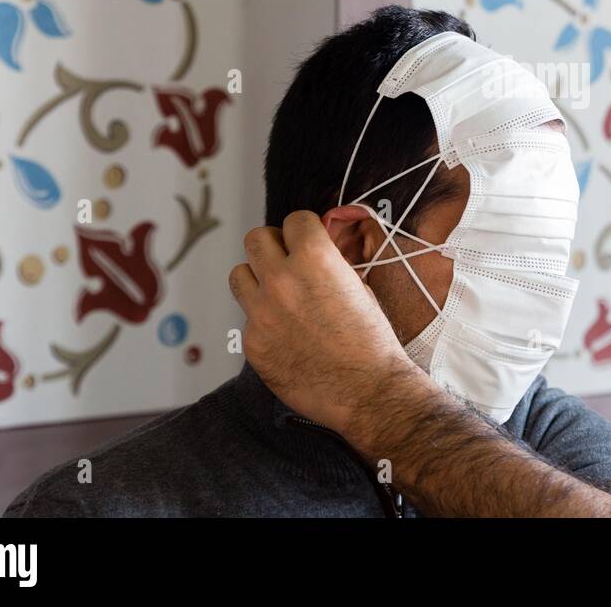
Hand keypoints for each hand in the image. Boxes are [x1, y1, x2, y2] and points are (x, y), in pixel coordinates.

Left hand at [228, 209, 415, 437]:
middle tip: (286, 261)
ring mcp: (261, 312)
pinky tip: (285, 333)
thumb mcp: (359, 286)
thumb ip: (329, 263)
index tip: (307, 239)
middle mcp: (281, 280)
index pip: (294, 219)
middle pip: (256, 238)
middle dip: (273, 245)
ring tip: (278, 295)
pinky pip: (247, 318)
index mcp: (315, 258)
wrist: (367, 390)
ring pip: (239, 275)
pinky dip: (262, 320)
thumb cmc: (372, 341)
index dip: (304, 230)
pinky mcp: (252, 342)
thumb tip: (314, 251)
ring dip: (257, 278)